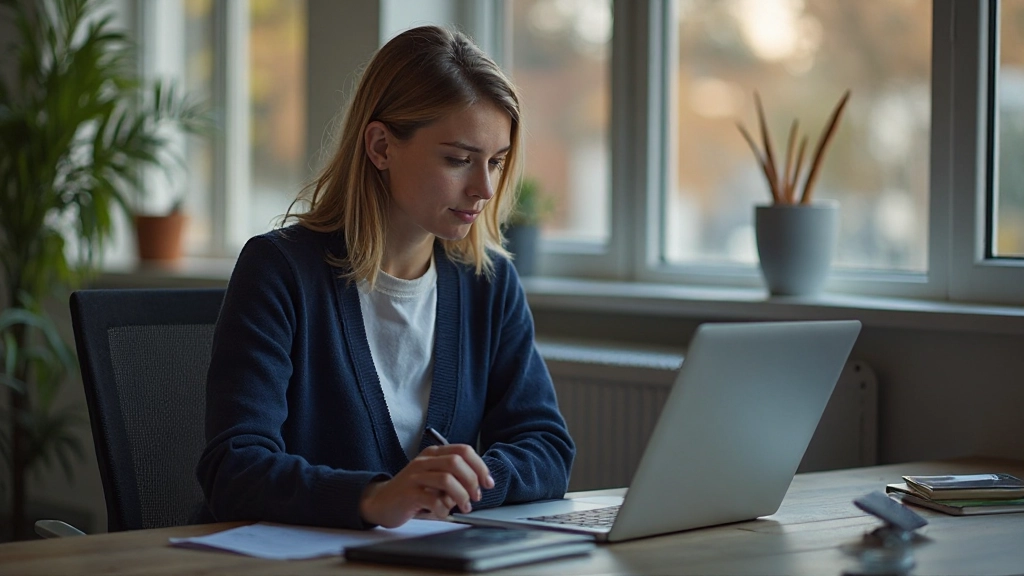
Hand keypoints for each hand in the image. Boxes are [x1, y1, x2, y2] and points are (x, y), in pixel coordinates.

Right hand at [359, 444, 494, 527]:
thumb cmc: (412, 491)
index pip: (463, 450)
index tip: (487, 483)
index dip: (480, 466)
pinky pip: (433, 499)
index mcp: (434, 453)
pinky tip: (443, 513)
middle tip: (476, 497)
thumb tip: (479, 485)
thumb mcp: (434, 478)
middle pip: (457, 462)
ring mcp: (415, 476)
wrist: (381, 501)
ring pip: (447, 479)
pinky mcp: (408, 493)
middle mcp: (424, 461)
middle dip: (472, 481)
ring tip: (464, 507)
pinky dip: (444, 509)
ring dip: (461, 496)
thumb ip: (454, 478)